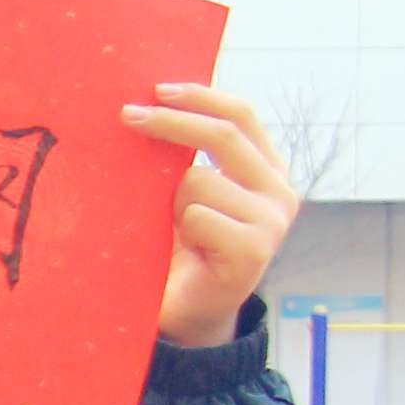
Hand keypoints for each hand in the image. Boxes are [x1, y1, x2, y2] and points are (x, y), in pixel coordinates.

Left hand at [120, 83, 295, 349]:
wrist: (185, 316)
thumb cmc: (178, 250)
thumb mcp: (181, 194)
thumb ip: (183, 156)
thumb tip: (147, 103)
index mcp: (267, 170)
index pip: (241, 115)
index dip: (201, 96)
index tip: (156, 88)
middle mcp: (279, 192)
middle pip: (224, 134)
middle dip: (170, 122)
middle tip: (125, 116)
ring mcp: (273, 222)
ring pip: (200, 180)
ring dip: (169, 201)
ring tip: (171, 232)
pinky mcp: (256, 251)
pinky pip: (198, 215)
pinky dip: (178, 230)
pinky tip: (186, 254)